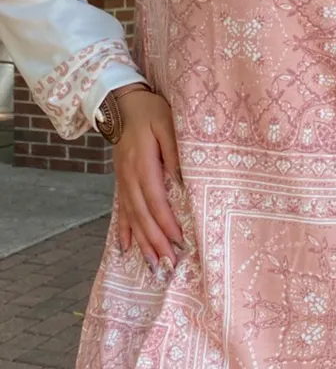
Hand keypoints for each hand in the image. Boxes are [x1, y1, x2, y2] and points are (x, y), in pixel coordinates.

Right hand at [113, 88, 183, 271]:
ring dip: (142, 242)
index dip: (166, 222)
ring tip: (152, 265)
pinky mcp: (121, 181)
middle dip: (156, 241)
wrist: (124, 103)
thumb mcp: (169, 125)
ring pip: (132, 217)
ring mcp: (122, 180)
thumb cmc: (152, 112)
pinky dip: (124, 230)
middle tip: (168, 264)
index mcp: (142, 163)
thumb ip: (176, 152)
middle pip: (142, 214)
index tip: (179, 241)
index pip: (155, 199)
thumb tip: (182, 182)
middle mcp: (128, 176)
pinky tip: (126, 248)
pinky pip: (121, 210)